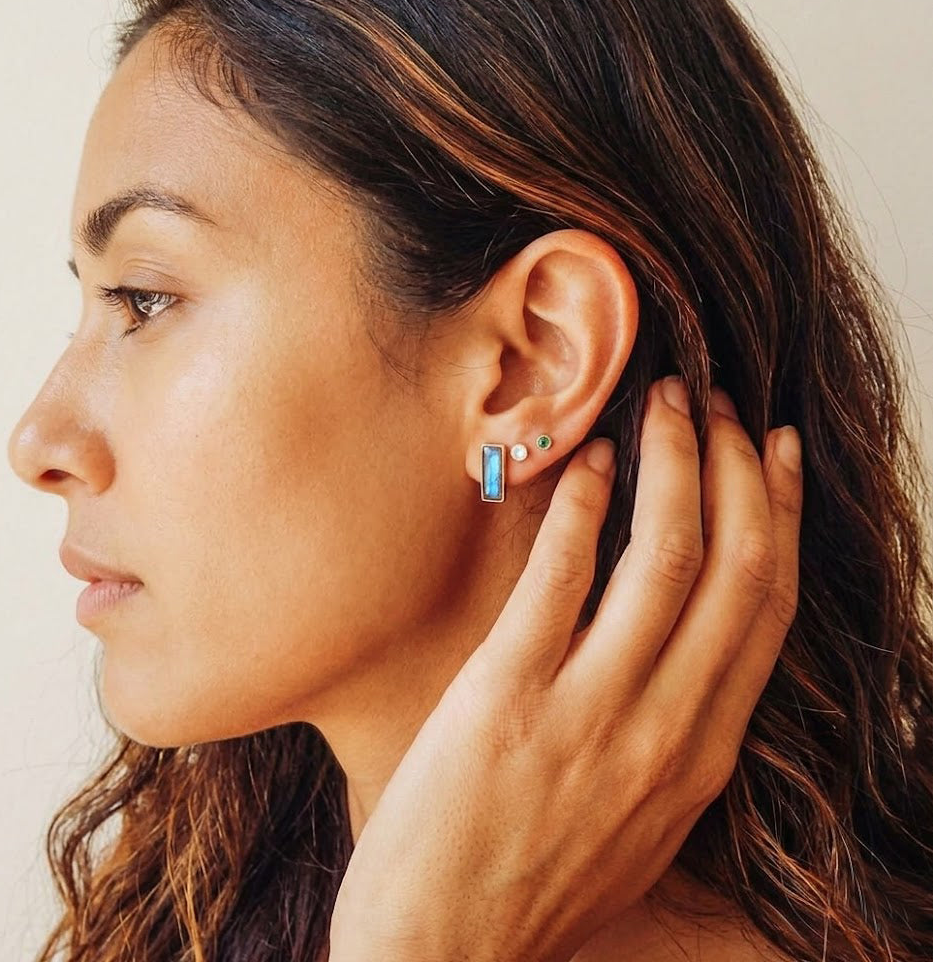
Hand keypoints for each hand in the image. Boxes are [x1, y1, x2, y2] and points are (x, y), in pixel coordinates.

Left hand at [328, 376, 803, 961]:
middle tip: (721, 402)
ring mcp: (589, 712)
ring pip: (667, 559)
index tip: (775, 451)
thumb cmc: (535, 883)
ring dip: (674, 463)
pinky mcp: (507, 699)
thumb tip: (681, 644)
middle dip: (736, 467)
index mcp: (702, 754)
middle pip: (736, 567)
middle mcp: (665, 727)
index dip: (779, 514)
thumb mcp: (639, 818)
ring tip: (664, 404)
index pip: (770, 609)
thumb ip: (671, 734)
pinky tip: (589, 456)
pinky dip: (584, 508)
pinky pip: (561, 581)